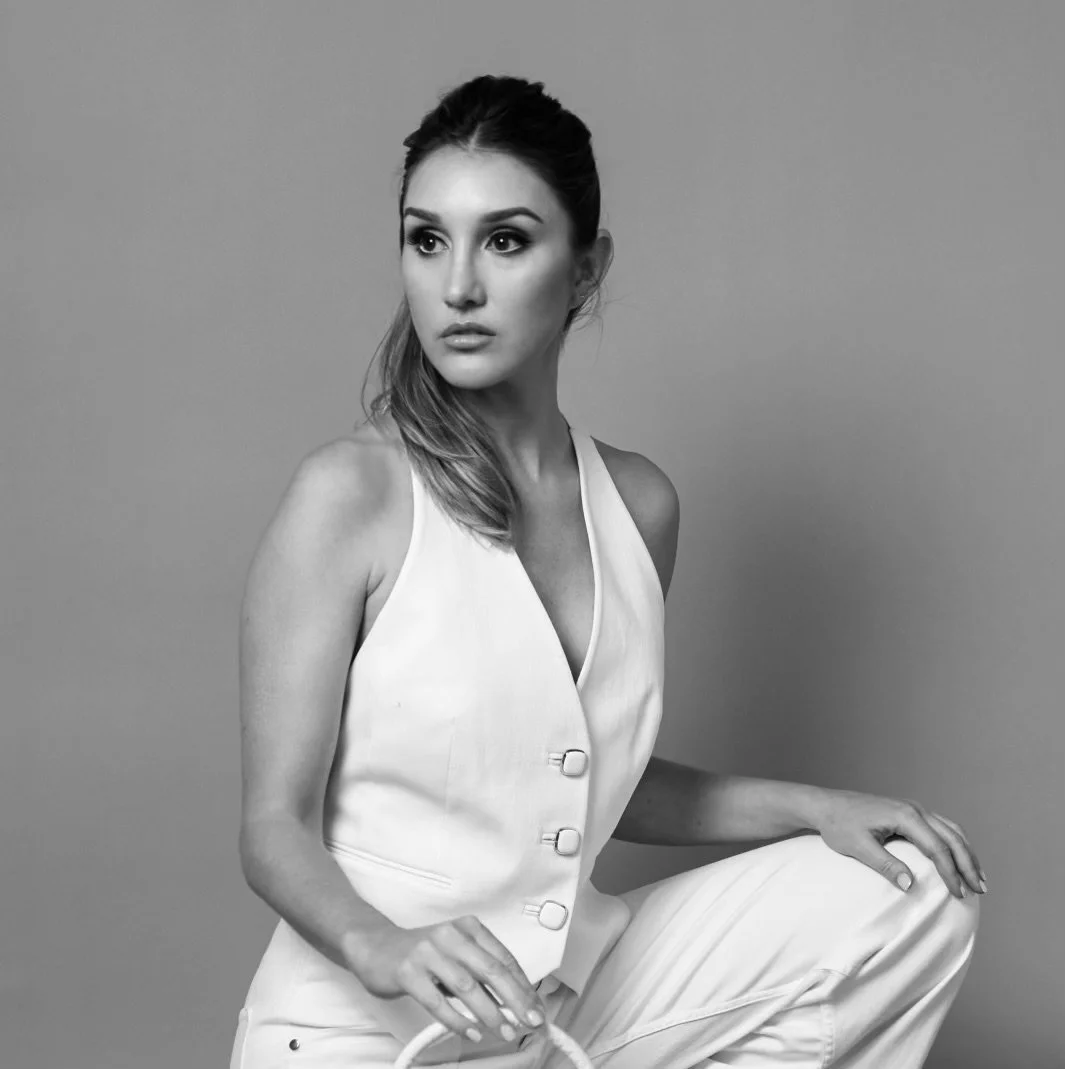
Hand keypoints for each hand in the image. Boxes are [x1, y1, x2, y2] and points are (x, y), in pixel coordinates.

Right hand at [355, 915, 547, 1043]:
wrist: (375, 945)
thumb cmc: (422, 952)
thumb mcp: (456, 953)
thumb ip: (481, 972)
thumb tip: (515, 1002)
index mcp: (468, 927)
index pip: (504, 958)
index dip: (524, 986)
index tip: (537, 1008)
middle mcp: (451, 935)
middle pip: (492, 969)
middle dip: (516, 999)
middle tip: (531, 1021)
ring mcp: (428, 951)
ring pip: (467, 986)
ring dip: (490, 1013)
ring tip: (504, 1031)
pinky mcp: (408, 971)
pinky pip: (437, 1001)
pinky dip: (458, 1020)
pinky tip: (471, 1033)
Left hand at [812, 788, 987, 898]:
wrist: (825, 805)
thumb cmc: (839, 826)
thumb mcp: (858, 847)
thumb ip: (885, 865)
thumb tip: (911, 886)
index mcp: (904, 815)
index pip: (937, 847)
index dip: (951, 873)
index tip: (960, 895)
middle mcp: (914, 808)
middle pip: (952, 837)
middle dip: (968, 864)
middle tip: (980, 890)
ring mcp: (913, 808)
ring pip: (951, 830)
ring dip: (966, 853)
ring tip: (978, 877)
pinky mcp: (909, 812)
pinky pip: (941, 826)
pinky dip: (955, 843)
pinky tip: (959, 858)